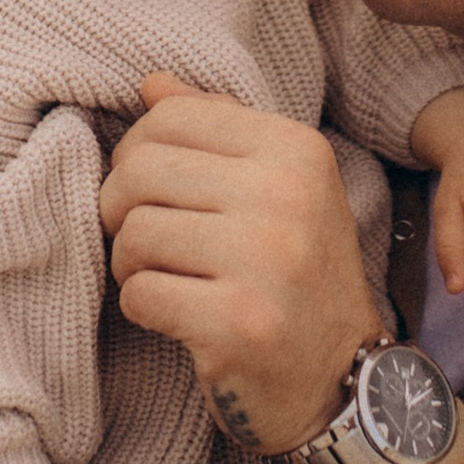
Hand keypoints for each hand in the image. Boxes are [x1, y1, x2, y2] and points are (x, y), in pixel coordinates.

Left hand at [101, 75, 375, 454]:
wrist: (341, 378)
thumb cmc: (295, 274)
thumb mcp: (276, 187)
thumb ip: (218, 129)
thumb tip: (151, 84)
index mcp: (295, 149)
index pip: (169, 117)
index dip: (139, 155)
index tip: (155, 193)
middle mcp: (286, 196)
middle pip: (139, 171)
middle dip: (122, 211)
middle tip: (147, 241)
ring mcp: (265, 261)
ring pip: (133, 233)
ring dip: (132, 265)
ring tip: (169, 279)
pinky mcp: (238, 324)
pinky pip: (139, 295)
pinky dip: (144, 309)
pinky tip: (180, 316)